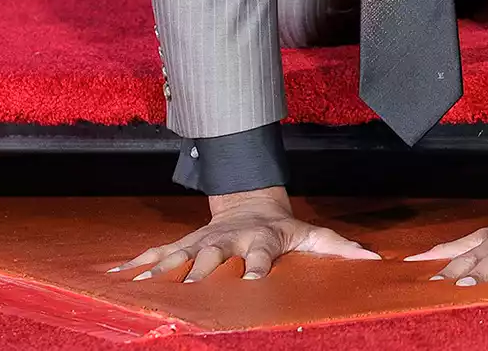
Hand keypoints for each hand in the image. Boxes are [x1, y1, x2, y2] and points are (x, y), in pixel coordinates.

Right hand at [108, 187, 379, 282]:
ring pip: (178, 255)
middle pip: (212, 257)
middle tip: (184, 288)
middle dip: (198, 271)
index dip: (256, 267)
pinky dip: (135, 264)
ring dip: (158, 270)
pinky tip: (113, 276)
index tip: (252, 280)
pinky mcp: (184, 243)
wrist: (251, 200)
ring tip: (136, 284)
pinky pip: (156, 253)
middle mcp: (227, 241)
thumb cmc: (283, 226)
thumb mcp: (312, 234)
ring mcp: (203, 241)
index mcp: (259, 241)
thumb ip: (339, 248)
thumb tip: (374, 260)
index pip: (258, 256)